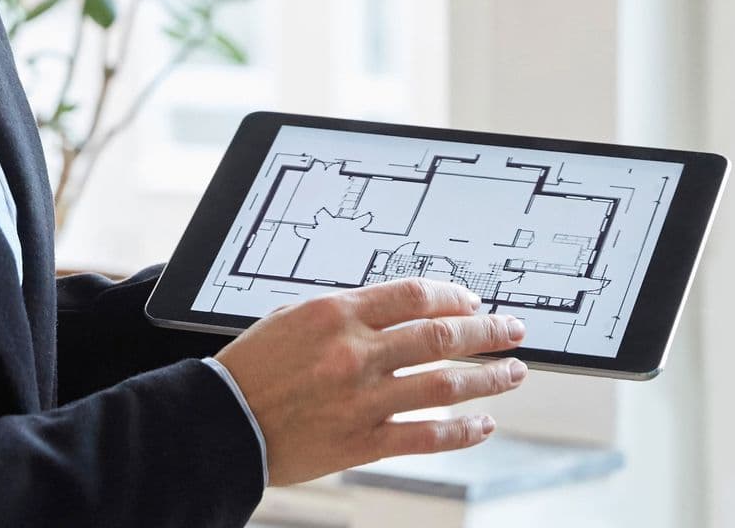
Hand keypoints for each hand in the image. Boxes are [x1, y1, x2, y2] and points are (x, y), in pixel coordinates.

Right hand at [214, 278, 527, 485]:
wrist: (221, 424)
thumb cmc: (253, 367)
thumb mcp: (294, 317)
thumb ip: (348, 311)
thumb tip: (401, 309)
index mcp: (337, 313)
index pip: (415, 294)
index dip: (454, 295)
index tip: (473, 300)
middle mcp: (356, 352)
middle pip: (441, 334)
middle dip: (487, 330)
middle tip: (513, 329)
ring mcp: (363, 398)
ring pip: (444, 383)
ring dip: (487, 376)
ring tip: (513, 371)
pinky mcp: (363, 440)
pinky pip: (426, 434)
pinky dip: (461, 431)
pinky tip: (484, 424)